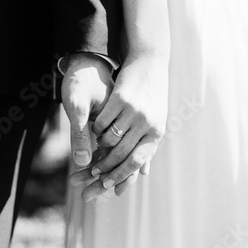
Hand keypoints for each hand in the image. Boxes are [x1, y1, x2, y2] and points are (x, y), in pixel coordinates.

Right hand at [70, 54, 168, 200]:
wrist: (149, 63)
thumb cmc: (152, 96)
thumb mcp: (155, 121)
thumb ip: (145, 148)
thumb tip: (142, 174)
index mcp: (157, 132)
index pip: (137, 161)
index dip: (121, 175)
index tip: (107, 184)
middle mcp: (148, 124)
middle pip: (121, 153)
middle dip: (104, 168)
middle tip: (91, 175)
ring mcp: (135, 111)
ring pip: (110, 139)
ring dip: (98, 148)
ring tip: (93, 152)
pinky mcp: (122, 99)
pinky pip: (103, 122)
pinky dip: (95, 129)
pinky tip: (93, 130)